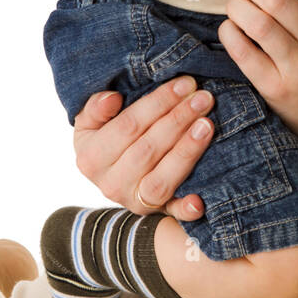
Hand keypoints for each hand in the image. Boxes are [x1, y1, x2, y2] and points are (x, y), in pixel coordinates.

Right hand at [72, 78, 216, 220]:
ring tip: (207, 124)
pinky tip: (199, 201)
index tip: (184, 84)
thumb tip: (112, 98)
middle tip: (203, 98)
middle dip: (179, 120)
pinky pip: (172, 214)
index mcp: (91, 158)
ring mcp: (133, 201)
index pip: (129, 126)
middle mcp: (110, 184)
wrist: (110, 175)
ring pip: (162, 179)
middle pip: (148, 149)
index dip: (159, 103)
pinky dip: (186, 209)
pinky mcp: (155, 214)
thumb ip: (95, 108)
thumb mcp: (91, 122)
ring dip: (187, 151)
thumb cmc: (105, 138)